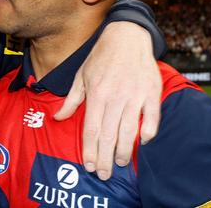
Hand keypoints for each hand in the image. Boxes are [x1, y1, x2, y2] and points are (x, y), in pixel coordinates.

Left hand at [53, 22, 161, 179]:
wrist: (127, 35)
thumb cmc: (101, 56)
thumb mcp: (81, 75)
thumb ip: (72, 100)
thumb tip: (58, 117)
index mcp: (96, 94)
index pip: (91, 129)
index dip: (89, 150)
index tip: (89, 166)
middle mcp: (115, 97)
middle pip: (109, 135)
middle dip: (106, 158)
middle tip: (105, 174)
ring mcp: (135, 95)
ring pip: (129, 130)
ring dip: (125, 150)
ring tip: (121, 163)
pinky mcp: (152, 92)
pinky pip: (152, 117)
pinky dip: (148, 131)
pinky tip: (143, 142)